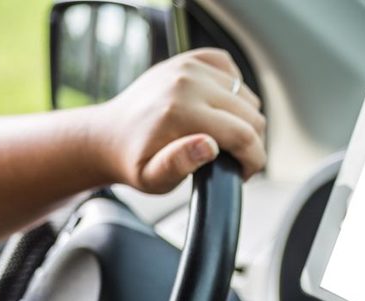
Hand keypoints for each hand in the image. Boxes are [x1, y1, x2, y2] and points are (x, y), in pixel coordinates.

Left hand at [91, 48, 265, 192]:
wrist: (111, 134)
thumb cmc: (135, 159)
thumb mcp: (152, 177)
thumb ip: (179, 165)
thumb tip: (209, 146)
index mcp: (181, 111)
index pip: (244, 135)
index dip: (254, 160)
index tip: (244, 174)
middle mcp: (188, 82)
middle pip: (251, 115)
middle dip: (251, 145)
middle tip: (233, 161)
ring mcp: (191, 66)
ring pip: (247, 97)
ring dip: (244, 121)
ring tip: (225, 139)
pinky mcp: (192, 60)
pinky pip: (233, 72)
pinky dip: (235, 92)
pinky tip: (221, 110)